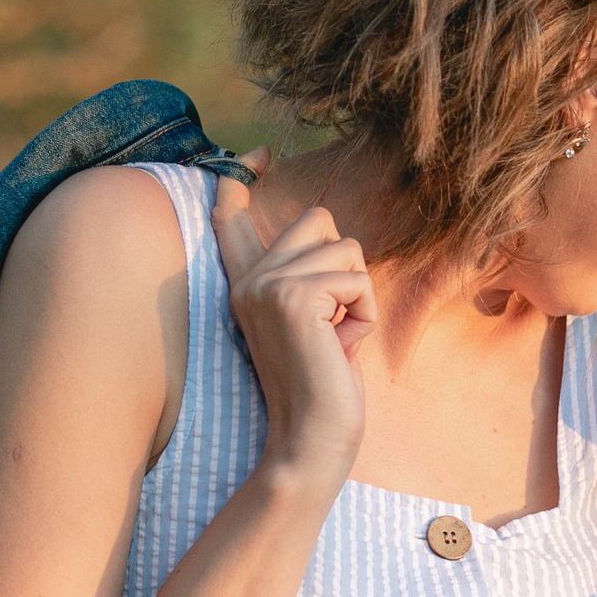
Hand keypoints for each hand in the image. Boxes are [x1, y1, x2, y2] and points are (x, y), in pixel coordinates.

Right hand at [211, 153, 375, 481]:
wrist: (311, 442)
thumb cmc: (324, 390)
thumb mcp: (316, 324)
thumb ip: (311, 282)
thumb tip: (327, 230)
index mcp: (246, 286)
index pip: (232, 219)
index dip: (238, 182)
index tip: (256, 153)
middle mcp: (247, 280)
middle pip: (321, 220)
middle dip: (346, 270)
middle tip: (331, 327)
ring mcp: (265, 285)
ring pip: (346, 249)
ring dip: (358, 298)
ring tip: (335, 341)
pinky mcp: (292, 297)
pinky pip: (357, 279)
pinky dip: (363, 315)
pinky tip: (340, 348)